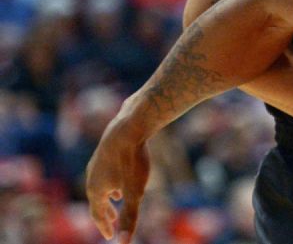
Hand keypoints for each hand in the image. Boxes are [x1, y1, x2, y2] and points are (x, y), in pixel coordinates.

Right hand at [85, 118, 151, 242]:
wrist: (129, 126)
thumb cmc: (132, 161)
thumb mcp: (134, 193)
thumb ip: (129, 218)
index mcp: (95, 190)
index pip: (97, 214)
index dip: (104, 226)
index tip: (109, 236)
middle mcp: (91, 177)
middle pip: (96, 200)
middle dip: (104, 213)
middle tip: (111, 223)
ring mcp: (97, 162)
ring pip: (100, 184)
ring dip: (107, 196)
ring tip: (116, 200)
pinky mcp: (105, 150)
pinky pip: (106, 170)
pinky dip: (111, 180)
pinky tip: (121, 177)